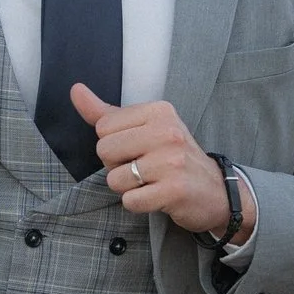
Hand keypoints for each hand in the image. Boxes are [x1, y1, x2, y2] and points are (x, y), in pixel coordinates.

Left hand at [73, 85, 251, 239]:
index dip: (114, 144)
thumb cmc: (174, 157)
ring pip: (115, 179)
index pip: (103, 127)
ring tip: (151, 183)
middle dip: (117, 166)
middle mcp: (167, 132)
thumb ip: (107, 112)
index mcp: (158, 111)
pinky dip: (138, 204)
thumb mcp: (145, 128)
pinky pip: (130, 201)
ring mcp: (172, 162)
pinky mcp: (175, 190)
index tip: (138, 149)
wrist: (217, 191)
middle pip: (105, 151)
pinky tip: (157, 197)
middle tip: (144, 169)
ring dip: (128, 188)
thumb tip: (75, 90)